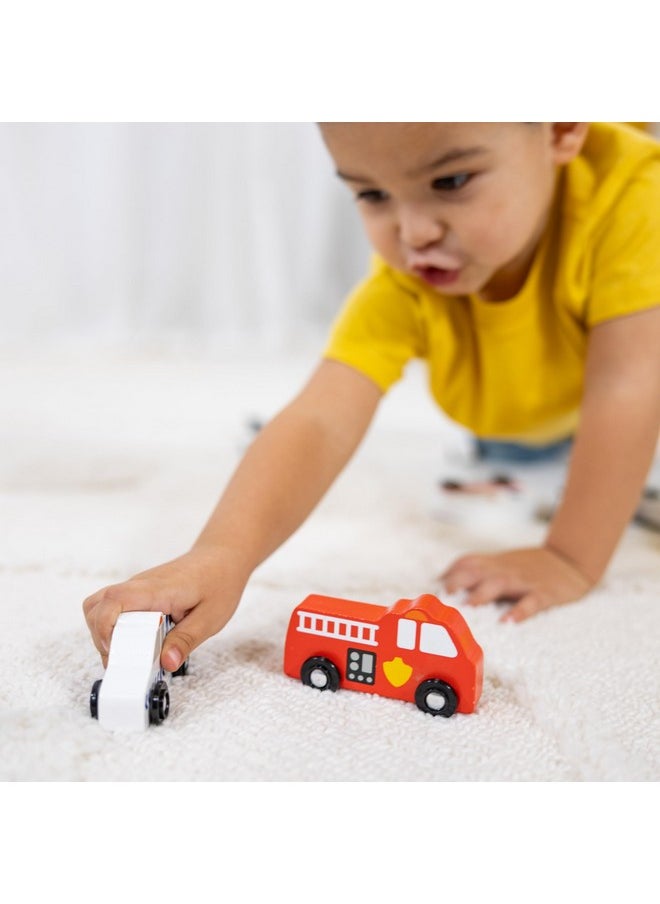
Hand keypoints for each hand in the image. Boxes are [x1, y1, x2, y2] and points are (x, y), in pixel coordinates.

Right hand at [83, 548, 243, 669]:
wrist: (223, 557)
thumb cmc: (219, 582)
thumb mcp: (210, 618)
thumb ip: (186, 641)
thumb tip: (167, 663)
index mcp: (157, 590)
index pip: (113, 601)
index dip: (104, 628)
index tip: (114, 652)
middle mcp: (140, 585)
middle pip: (96, 605)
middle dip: (100, 636)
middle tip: (122, 659)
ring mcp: (138, 587)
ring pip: (101, 605)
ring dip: (105, 631)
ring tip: (127, 652)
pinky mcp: (140, 593)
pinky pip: (115, 607)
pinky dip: (116, 626)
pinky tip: (137, 641)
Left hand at [441, 545, 593, 622]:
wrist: (569, 560)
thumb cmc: (527, 568)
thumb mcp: (501, 565)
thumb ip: (477, 574)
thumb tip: (444, 586)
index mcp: (492, 563)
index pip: (465, 563)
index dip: (448, 574)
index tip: (432, 590)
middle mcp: (504, 569)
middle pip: (476, 570)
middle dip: (457, 582)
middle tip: (443, 599)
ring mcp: (523, 581)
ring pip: (499, 583)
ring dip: (482, 594)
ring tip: (469, 608)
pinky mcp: (544, 593)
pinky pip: (531, 601)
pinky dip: (520, 611)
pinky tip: (509, 622)